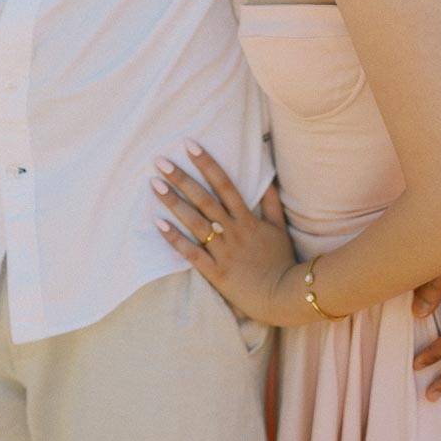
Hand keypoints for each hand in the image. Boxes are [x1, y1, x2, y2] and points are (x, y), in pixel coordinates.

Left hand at [152, 142, 299, 325]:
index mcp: (247, 218)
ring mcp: (223, 252)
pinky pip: (192, 253)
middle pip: (204, 199)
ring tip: (155, 184)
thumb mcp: (278, 228)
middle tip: (160, 161)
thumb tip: (267, 176)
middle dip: (181, 178)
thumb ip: (270, 202)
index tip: (189, 145)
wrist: (285, 295)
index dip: (206, 163)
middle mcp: (233, 231)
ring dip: (174, 203)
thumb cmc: (281, 261)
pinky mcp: (216, 272)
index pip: (223, 184)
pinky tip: (159, 223)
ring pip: (195, 222)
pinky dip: (175, 238)